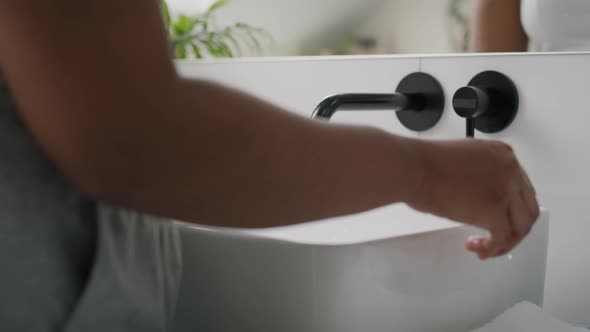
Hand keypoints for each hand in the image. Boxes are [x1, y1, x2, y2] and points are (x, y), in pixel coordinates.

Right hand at [407, 139, 539, 259]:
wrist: (413, 168)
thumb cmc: (423, 164)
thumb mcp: (462, 162)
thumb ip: (478, 176)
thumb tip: (477, 199)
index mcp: (502, 154)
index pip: (521, 186)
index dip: (511, 207)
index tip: (498, 217)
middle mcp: (510, 170)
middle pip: (528, 207)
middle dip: (514, 227)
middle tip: (499, 238)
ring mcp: (505, 191)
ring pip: (521, 226)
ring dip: (506, 241)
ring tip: (486, 247)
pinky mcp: (494, 212)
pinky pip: (503, 239)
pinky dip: (492, 249)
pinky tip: (478, 248)